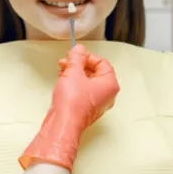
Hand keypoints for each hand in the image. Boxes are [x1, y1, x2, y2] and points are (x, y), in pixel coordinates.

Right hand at [19, 44, 119, 171]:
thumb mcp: (74, 72)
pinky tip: (62, 80)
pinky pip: (81, 91)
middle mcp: (106, 95)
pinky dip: (72, 83)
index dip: (88, 56)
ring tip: (62, 68)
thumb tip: (79, 50)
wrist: (62, 124)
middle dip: (79, 64)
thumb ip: (77, 57)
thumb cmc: (72, 104)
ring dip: (74, 72)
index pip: (102, 63)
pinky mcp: (85, 108)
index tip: (76, 53)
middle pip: (95, 72)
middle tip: (68, 60)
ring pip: (87, 81)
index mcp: (110, 85)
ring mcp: (96, 102)